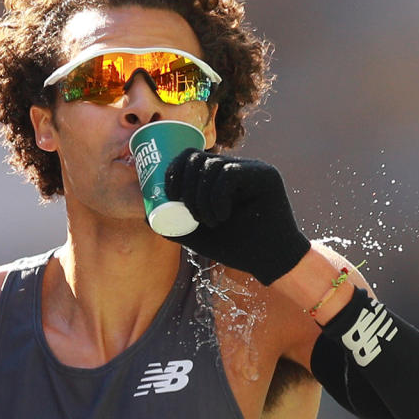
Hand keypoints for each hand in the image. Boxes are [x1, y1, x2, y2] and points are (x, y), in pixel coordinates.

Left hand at [163, 149, 310, 284]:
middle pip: (197, 156)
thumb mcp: (199, 235)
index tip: (169, 194)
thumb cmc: (237, 247)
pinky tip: (220, 216)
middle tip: (189, 212)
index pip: (190, 157)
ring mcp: (252, 168)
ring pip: (212, 166)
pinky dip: (217, 196)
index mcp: (220, 176)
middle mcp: (237, 166)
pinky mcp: (265, 175)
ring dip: (201, 197)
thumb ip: (176, 225)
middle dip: (184, 182)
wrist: (271, 261)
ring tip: (210, 222)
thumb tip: (147, 218)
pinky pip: (229, 173)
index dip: (174, 170)